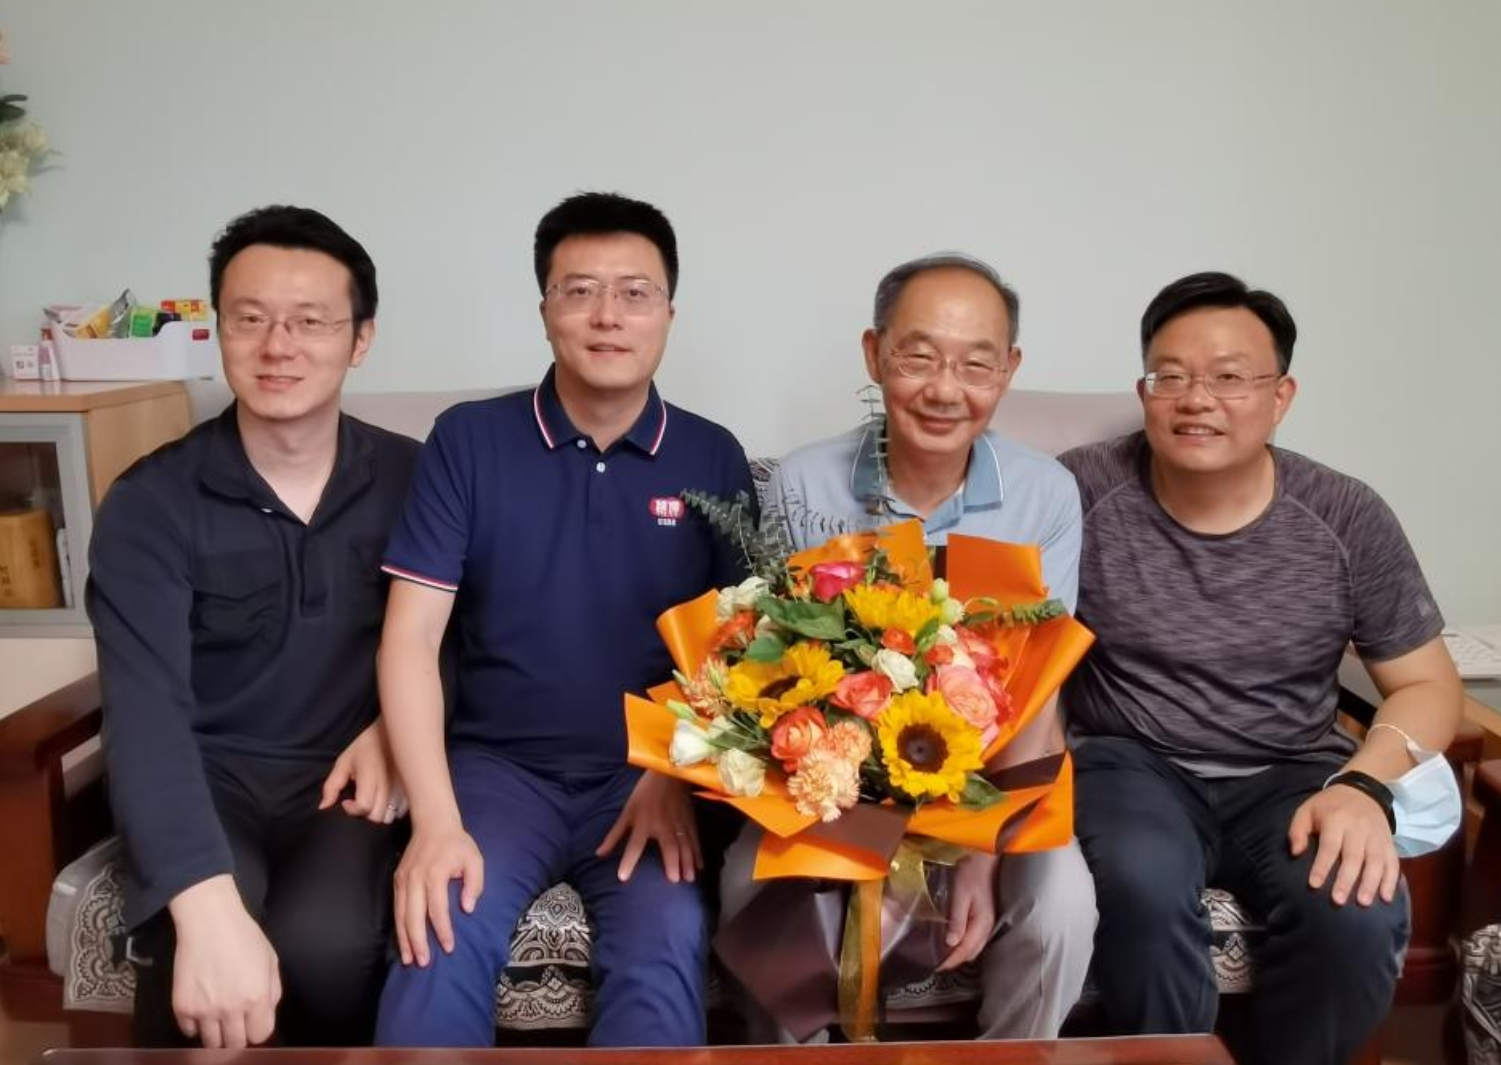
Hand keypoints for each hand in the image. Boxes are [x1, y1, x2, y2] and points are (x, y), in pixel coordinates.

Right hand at [168, 876, 280, 1047]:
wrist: (209, 921)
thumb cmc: (244, 936)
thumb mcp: (270, 960)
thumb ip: (272, 991)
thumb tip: (265, 1014)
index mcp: (257, 998)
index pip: (261, 1035)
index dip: (258, 1028)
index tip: (253, 1020)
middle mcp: (231, 1009)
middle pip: (235, 1044)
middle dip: (238, 1035)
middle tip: (235, 1022)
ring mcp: (204, 1011)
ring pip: (211, 1044)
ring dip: (216, 1034)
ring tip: (217, 1018)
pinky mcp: (182, 1007)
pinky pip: (189, 1031)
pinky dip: (195, 1025)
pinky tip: (200, 1009)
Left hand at [319, 720, 406, 823]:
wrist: (391, 733)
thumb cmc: (365, 747)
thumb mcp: (344, 762)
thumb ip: (332, 786)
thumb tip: (323, 807)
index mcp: (370, 778)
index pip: (364, 807)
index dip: (352, 809)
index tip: (346, 801)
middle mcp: (388, 785)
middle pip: (377, 817)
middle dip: (365, 814)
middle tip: (360, 801)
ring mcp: (401, 788)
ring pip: (390, 817)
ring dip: (379, 813)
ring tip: (373, 802)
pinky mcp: (409, 789)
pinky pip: (401, 811)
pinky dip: (392, 810)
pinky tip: (386, 800)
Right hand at [392, 824, 484, 966]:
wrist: (432, 823)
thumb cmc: (457, 844)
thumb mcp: (474, 859)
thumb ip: (474, 883)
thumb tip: (468, 908)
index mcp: (435, 873)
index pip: (437, 908)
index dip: (442, 930)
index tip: (449, 947)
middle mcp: (415, 878)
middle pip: (414, 916)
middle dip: (418, 941)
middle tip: (423, 962)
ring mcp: (403, 880)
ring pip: (401, 915)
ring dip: (404, 938)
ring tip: (408, 959)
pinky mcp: (396, 881)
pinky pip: (396, 908)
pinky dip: (398, 926)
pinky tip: (402, 941)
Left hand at [595, 771, 700, 883]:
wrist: (669, 774)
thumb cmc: (645, 794)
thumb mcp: (627, 812)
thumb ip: (615, 835)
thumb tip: (598, 854)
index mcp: (643, 823)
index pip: (634, 845)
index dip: (628, 861)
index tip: (622, 877)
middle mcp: (662, 825)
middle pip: (668, 846)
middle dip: (672, 863)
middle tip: (675, 880)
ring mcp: (679, 823)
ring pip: (685, 845)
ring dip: (688, 862)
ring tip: (689, 879)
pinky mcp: (690, 822)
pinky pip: (695, 840)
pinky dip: (698, 853)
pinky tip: (700, 867)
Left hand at [937, 852, 997, 970]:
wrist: (983, 859)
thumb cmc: (970, 874)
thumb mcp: (960, 895)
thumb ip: (957, 920)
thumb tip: (951, 943)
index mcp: (982, 924)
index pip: (965, 950)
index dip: (950, 961)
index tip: (935, 966)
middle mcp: (987, 927)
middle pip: (971, 953)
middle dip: (955, 961)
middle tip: (936, 963)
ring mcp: (988, 923)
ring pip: (974, 947)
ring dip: (960, 954)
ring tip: (943, 955)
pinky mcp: (985, 918)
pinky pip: (975, 939)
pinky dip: (964, 945)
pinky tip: (953, 941)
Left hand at [1288, 784, 1400, 906]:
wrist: (1361, 791)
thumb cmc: (1328, 806)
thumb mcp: (1307, 810)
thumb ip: (1297, 830)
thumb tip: (1296, 853)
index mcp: (1336, 819)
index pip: (1329, 846)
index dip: (1322, 866)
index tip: (1314, 885)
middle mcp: (1359, 828)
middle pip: (1354, 857)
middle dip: (1347, 880)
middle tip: (1338, 900)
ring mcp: (1377, 836)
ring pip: (1376, 862)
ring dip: (1371, 884)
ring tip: (1364, 903)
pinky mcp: (1389, 842)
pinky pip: (1393, 862)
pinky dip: (1391, 880)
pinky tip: (1386, 897)